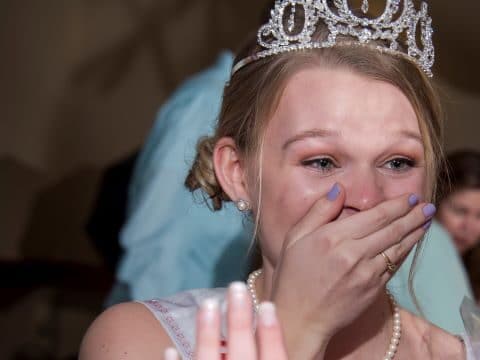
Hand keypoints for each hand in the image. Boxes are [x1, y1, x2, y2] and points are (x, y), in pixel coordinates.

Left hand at [164, 283, 287, 359]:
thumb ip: (274, 355)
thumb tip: (275, 325)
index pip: (275, 358)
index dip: (272, 333)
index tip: (268, 304)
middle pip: (243, 354)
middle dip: (239, 320)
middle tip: (236, 287)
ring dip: (207, 334)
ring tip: (207, 305)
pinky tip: (169, 350)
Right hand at [271, 183, 434, 356]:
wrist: (300, 317)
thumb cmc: (293, 275)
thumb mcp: (295, 237)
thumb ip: (319, 211)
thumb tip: (339, 189)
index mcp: (332, 238)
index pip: (374, 216)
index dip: (396, 206)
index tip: (410, 197)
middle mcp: (352, 254)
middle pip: (392, 230)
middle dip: (413, 215)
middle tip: (427, 205)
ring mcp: (366, 274)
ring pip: (398, 247)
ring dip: (415, 232)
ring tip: (426, 220)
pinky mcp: (373, 289)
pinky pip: (394, 265)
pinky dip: (406, 252)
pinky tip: (412, 242)